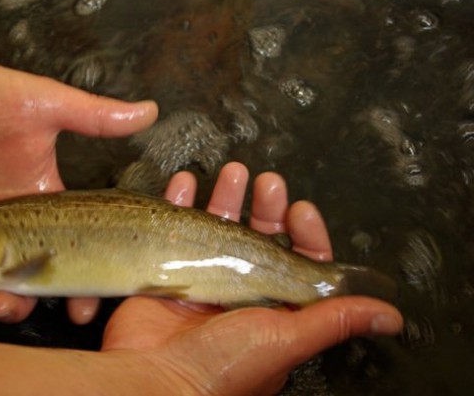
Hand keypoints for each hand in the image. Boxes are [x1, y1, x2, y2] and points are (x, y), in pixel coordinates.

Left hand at [0, 54, 156, 336]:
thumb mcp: (48, 104)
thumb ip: (96, 115)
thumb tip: (150, 109)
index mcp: (42, 202)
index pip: (66, 251)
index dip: (76, 284)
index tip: (84, 309)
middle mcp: (9, 225)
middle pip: (18, 278)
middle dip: (20, 303)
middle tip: (8, 310)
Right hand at [100, 162, 402, 394]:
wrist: (156, 378)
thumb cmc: (222, 367)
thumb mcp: (287, 339)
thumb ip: (335, 320)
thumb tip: (391, 317)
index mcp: (273, 310)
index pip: (298, 263)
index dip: (303, 234)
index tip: (301, 210)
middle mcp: (240, 293)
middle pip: (258, 238)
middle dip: (266, 207)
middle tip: (269, 183)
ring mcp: (202, 279)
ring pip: (219, 228)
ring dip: (226, 198)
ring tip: (233, 173)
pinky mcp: (168, 272)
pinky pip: (175, 229)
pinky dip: (179, 203)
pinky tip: (186, 184)